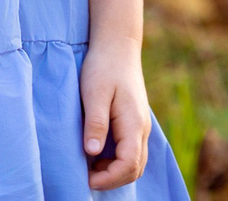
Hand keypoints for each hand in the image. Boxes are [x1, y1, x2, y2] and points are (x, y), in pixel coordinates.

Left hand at [79, 40, 152, 189]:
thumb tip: (92, 152)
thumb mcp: (94, 93)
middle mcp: (141, 129)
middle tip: (86, 177)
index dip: (110, 178)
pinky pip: (130, 150)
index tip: (87, 180)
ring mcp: (140, 126)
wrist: (117, 45)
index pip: (129, 164)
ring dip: (115, 171)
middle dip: (113, 180)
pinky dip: (116, 160)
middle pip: (135, 169)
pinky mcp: (133, 122)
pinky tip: (96, 154)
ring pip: (135, 161)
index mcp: (133, 123)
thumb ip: (95, 122)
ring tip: (89, 168)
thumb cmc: (103, 66)